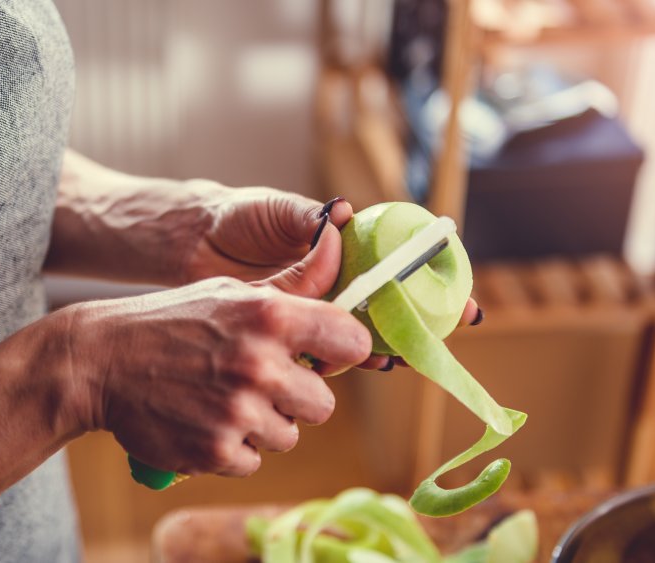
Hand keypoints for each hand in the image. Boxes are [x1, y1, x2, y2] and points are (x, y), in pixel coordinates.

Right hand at [63, 227, 371, 476]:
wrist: (100, 360)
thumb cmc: (172, 322)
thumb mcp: (228, 292)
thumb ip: (289, 297)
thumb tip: (341, 275)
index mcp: (270, 315)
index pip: (352, 342)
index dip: (340, 352)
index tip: (324, 356)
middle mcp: (260, 364)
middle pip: (323, 404)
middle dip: (296, 398)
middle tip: (257, 384)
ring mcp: (238, 412)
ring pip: (289, 436)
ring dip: (262, 425)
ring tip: (221, 400)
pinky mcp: (216, 451)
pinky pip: (253, 461)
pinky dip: (232, 448)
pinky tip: (202, 421)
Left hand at [180, 183, 482, 370]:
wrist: (192, 243)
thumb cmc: (237, 216)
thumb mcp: (275, 210)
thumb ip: (309, 219)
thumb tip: (345, 213)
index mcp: (340, 248)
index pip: (395, 261)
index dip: (430, 277)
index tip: (462, 295)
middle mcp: (335, 280)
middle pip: (389, 303)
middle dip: (424, 318)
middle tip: (452, 330)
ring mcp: (315, 308)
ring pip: (361, 330)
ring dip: (390, 344)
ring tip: (411, 353)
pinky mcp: (290, 332)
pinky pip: (324, 347)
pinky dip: (345, 358)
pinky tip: (365, 364)